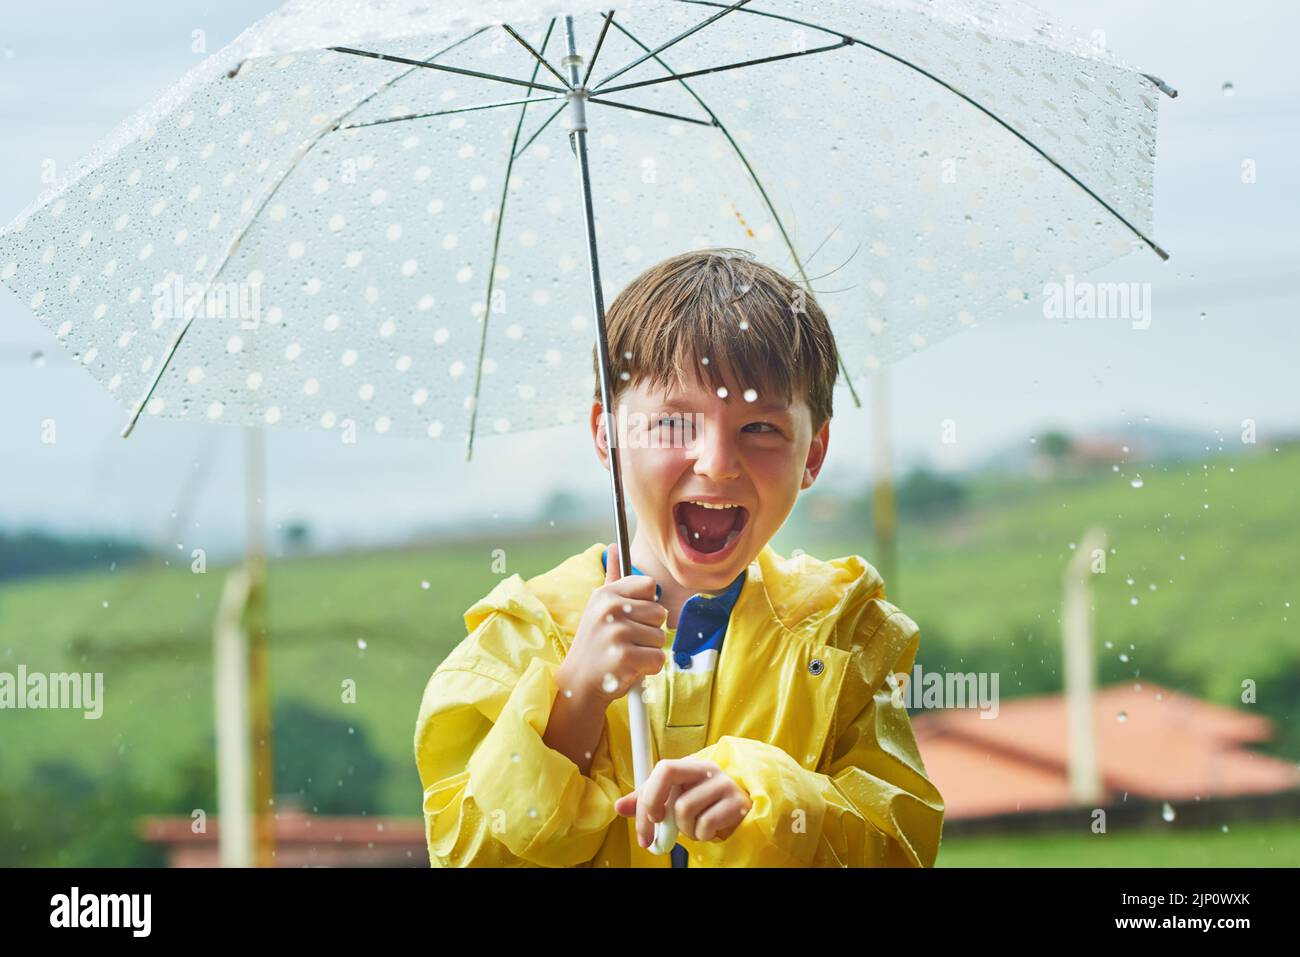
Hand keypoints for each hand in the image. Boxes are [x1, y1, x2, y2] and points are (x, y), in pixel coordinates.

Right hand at [556, 542, 668, 705]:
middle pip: (659, 613)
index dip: (646, 604)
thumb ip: (613, 576)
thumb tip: (615, 546)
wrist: (579, 682)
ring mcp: (617, 633)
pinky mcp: (625, 657)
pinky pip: (658, 658)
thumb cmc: (595, 642)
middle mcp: (610, 609)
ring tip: (625, 654)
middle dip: (648, 630)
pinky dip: (649, 668)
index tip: (632, 615)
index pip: (649, 586)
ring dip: (647, 650)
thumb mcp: (599, 606)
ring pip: (660, 637)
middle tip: (626, 640)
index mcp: (606, 594)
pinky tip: (629, 668)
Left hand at [614, 758, 751, 846]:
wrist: (741, 816)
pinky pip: (705, 824)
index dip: (648, 795)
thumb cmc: (704, 807)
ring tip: (694, 828)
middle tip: (657, 830)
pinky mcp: (737, 803)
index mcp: (689, 765)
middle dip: (654, 805)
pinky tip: (709, 831)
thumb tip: (619, 806)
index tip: (647, 822)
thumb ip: (648, 802)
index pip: (662, 768)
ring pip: (684, 808)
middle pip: (669, 772)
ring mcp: (723, 784)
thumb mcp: (675, 802)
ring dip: (684, 829)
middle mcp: (706, 768)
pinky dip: (702, 835)